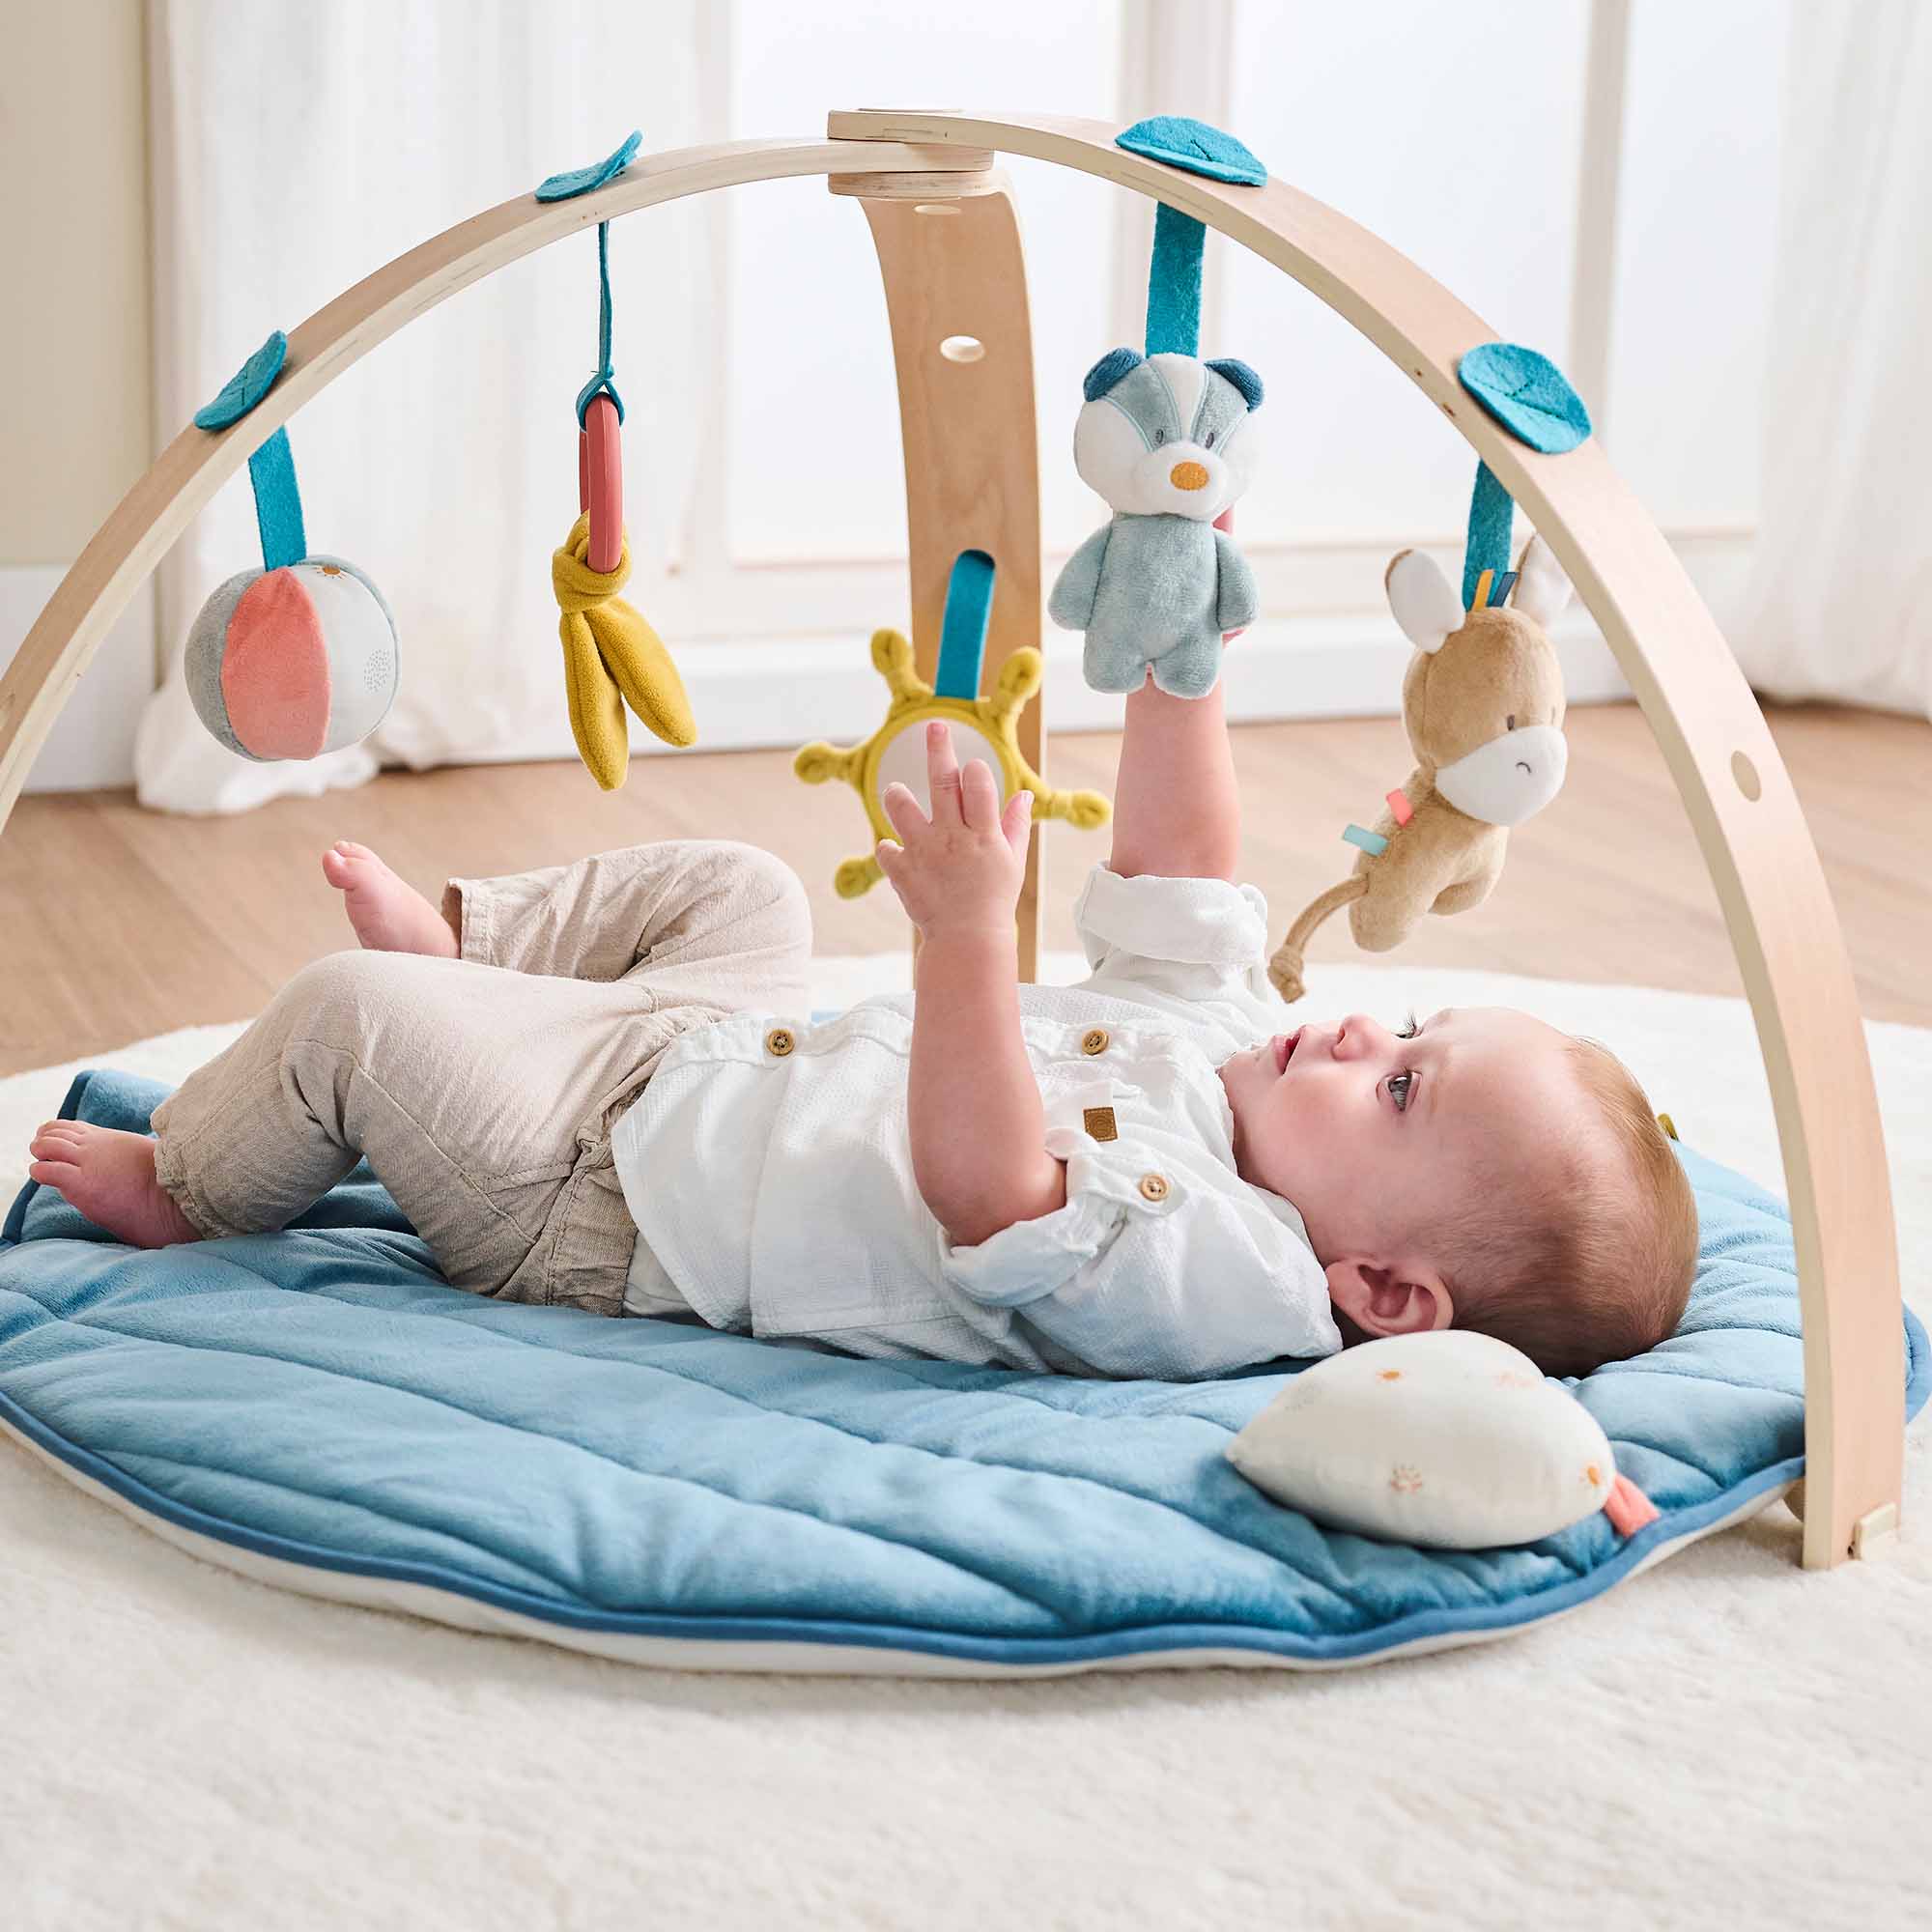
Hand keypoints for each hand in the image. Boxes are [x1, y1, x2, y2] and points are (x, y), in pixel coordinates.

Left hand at [876, 721, 1032, 940]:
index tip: (972, 768)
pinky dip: (890, 848)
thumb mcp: (1013, 861)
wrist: (968, 940)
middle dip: (938, 748)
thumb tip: (1023, 795)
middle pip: (942, 781)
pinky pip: (885, 849)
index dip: (975, 769)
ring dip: (898, 795)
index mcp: (982, 833)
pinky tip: (898, 851)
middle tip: (933, 725)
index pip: (979, 783)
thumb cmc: (994, 899)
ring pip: (901, 806)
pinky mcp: (902, 872)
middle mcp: (952, 837)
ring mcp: (924, 853)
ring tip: (899, 792)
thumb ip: (1015, 825)